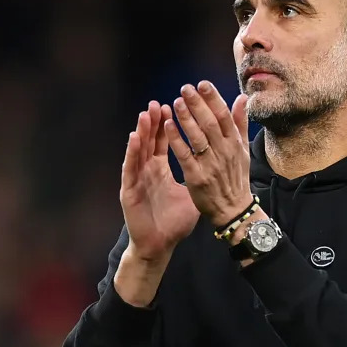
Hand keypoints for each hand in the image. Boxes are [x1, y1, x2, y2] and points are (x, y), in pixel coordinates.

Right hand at [120, 101, 200, 261]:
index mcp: (161, 169)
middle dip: (155, 121)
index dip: (170, 123)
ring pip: (139, 150)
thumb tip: (217, 161)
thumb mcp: (192, 193)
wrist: (159, 245)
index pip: (165, 141)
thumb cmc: (174, 222)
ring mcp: (137, 179)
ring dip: (142, 130)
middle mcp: (147, 170)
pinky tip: (134, 138)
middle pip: (151, 140)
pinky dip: (132, 152)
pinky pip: (130, 168)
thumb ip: (201, 173)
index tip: (177, 104)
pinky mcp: (129, 191)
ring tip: (147, 112)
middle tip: (160, 102)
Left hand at [164, 81, 252, 226]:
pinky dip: (177, 139)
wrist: (233, 210)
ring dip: (186, 118)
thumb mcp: (244, 150)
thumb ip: (240, 123)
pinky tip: (168, 125)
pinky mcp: (196, 177)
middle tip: (185, 88)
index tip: (202, 84)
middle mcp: (224, 152)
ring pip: (197, 137)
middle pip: (210, 123)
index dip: (213, 98)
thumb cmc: (236, 178)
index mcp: (234, 143)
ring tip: (176, 103)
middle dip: (198, 104)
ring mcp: (210, 165)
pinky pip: (185, 155)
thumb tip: (242, 98)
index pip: (224, 116)